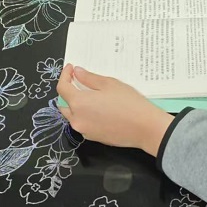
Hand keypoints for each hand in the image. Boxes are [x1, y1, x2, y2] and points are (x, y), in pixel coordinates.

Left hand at [56, 65, 173, 155]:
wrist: (144, 128)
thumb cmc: (129, 102)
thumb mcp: (109, 84)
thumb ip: (89, 78)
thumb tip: (76, 72)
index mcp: (79, 103)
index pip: (62, 88)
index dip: (65, 75)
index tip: (71, 68)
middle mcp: (77, 119)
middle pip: (64, 103)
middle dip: (68, 91)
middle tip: (78, 81)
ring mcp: (84, 131)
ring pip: (72, 115)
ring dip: (76, 104)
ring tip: (90, 95)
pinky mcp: (93, 138)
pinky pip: (83, 123)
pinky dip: (85, 114)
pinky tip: (99, 108)